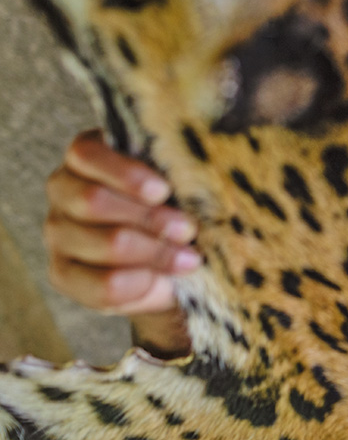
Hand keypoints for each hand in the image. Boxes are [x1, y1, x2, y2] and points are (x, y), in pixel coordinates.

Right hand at [44, 129, 196, 356]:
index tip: (164, 191)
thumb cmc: (174, 205)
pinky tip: (164, 279)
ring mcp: (58, 233)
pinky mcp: (63, 274)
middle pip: (93, 200)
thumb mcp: (177, 184)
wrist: (169, 258)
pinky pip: (101, 284)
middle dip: (150, 218)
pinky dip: (140, 282)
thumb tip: (196, 174)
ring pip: (105, 242)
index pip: (86, 155)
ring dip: (155, 251)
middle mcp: (63, 190)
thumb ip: (176, 173)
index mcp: (85, 156)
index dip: (126, 174)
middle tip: (188, 229)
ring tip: (189, 257)